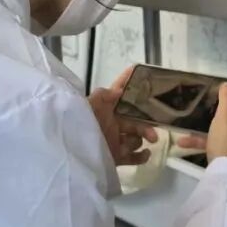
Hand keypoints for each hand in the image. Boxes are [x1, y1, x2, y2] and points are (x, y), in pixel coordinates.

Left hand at [90, 67, 206, 164]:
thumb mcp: (90, 105)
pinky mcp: (116, 156)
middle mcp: (114, 124)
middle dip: (146, 127)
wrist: (73, 150)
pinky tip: (145, 153)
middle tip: (153, 135)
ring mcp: (116, 140)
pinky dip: (141, 156)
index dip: (128, 81)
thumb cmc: (80, 124)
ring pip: (136, 139)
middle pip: (136, 121)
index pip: (121, 92)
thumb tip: (120, 91)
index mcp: (108, 109)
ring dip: (138, 141)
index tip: (138, 68)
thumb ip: (104, 95)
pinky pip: (134, 157)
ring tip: (128, 147)